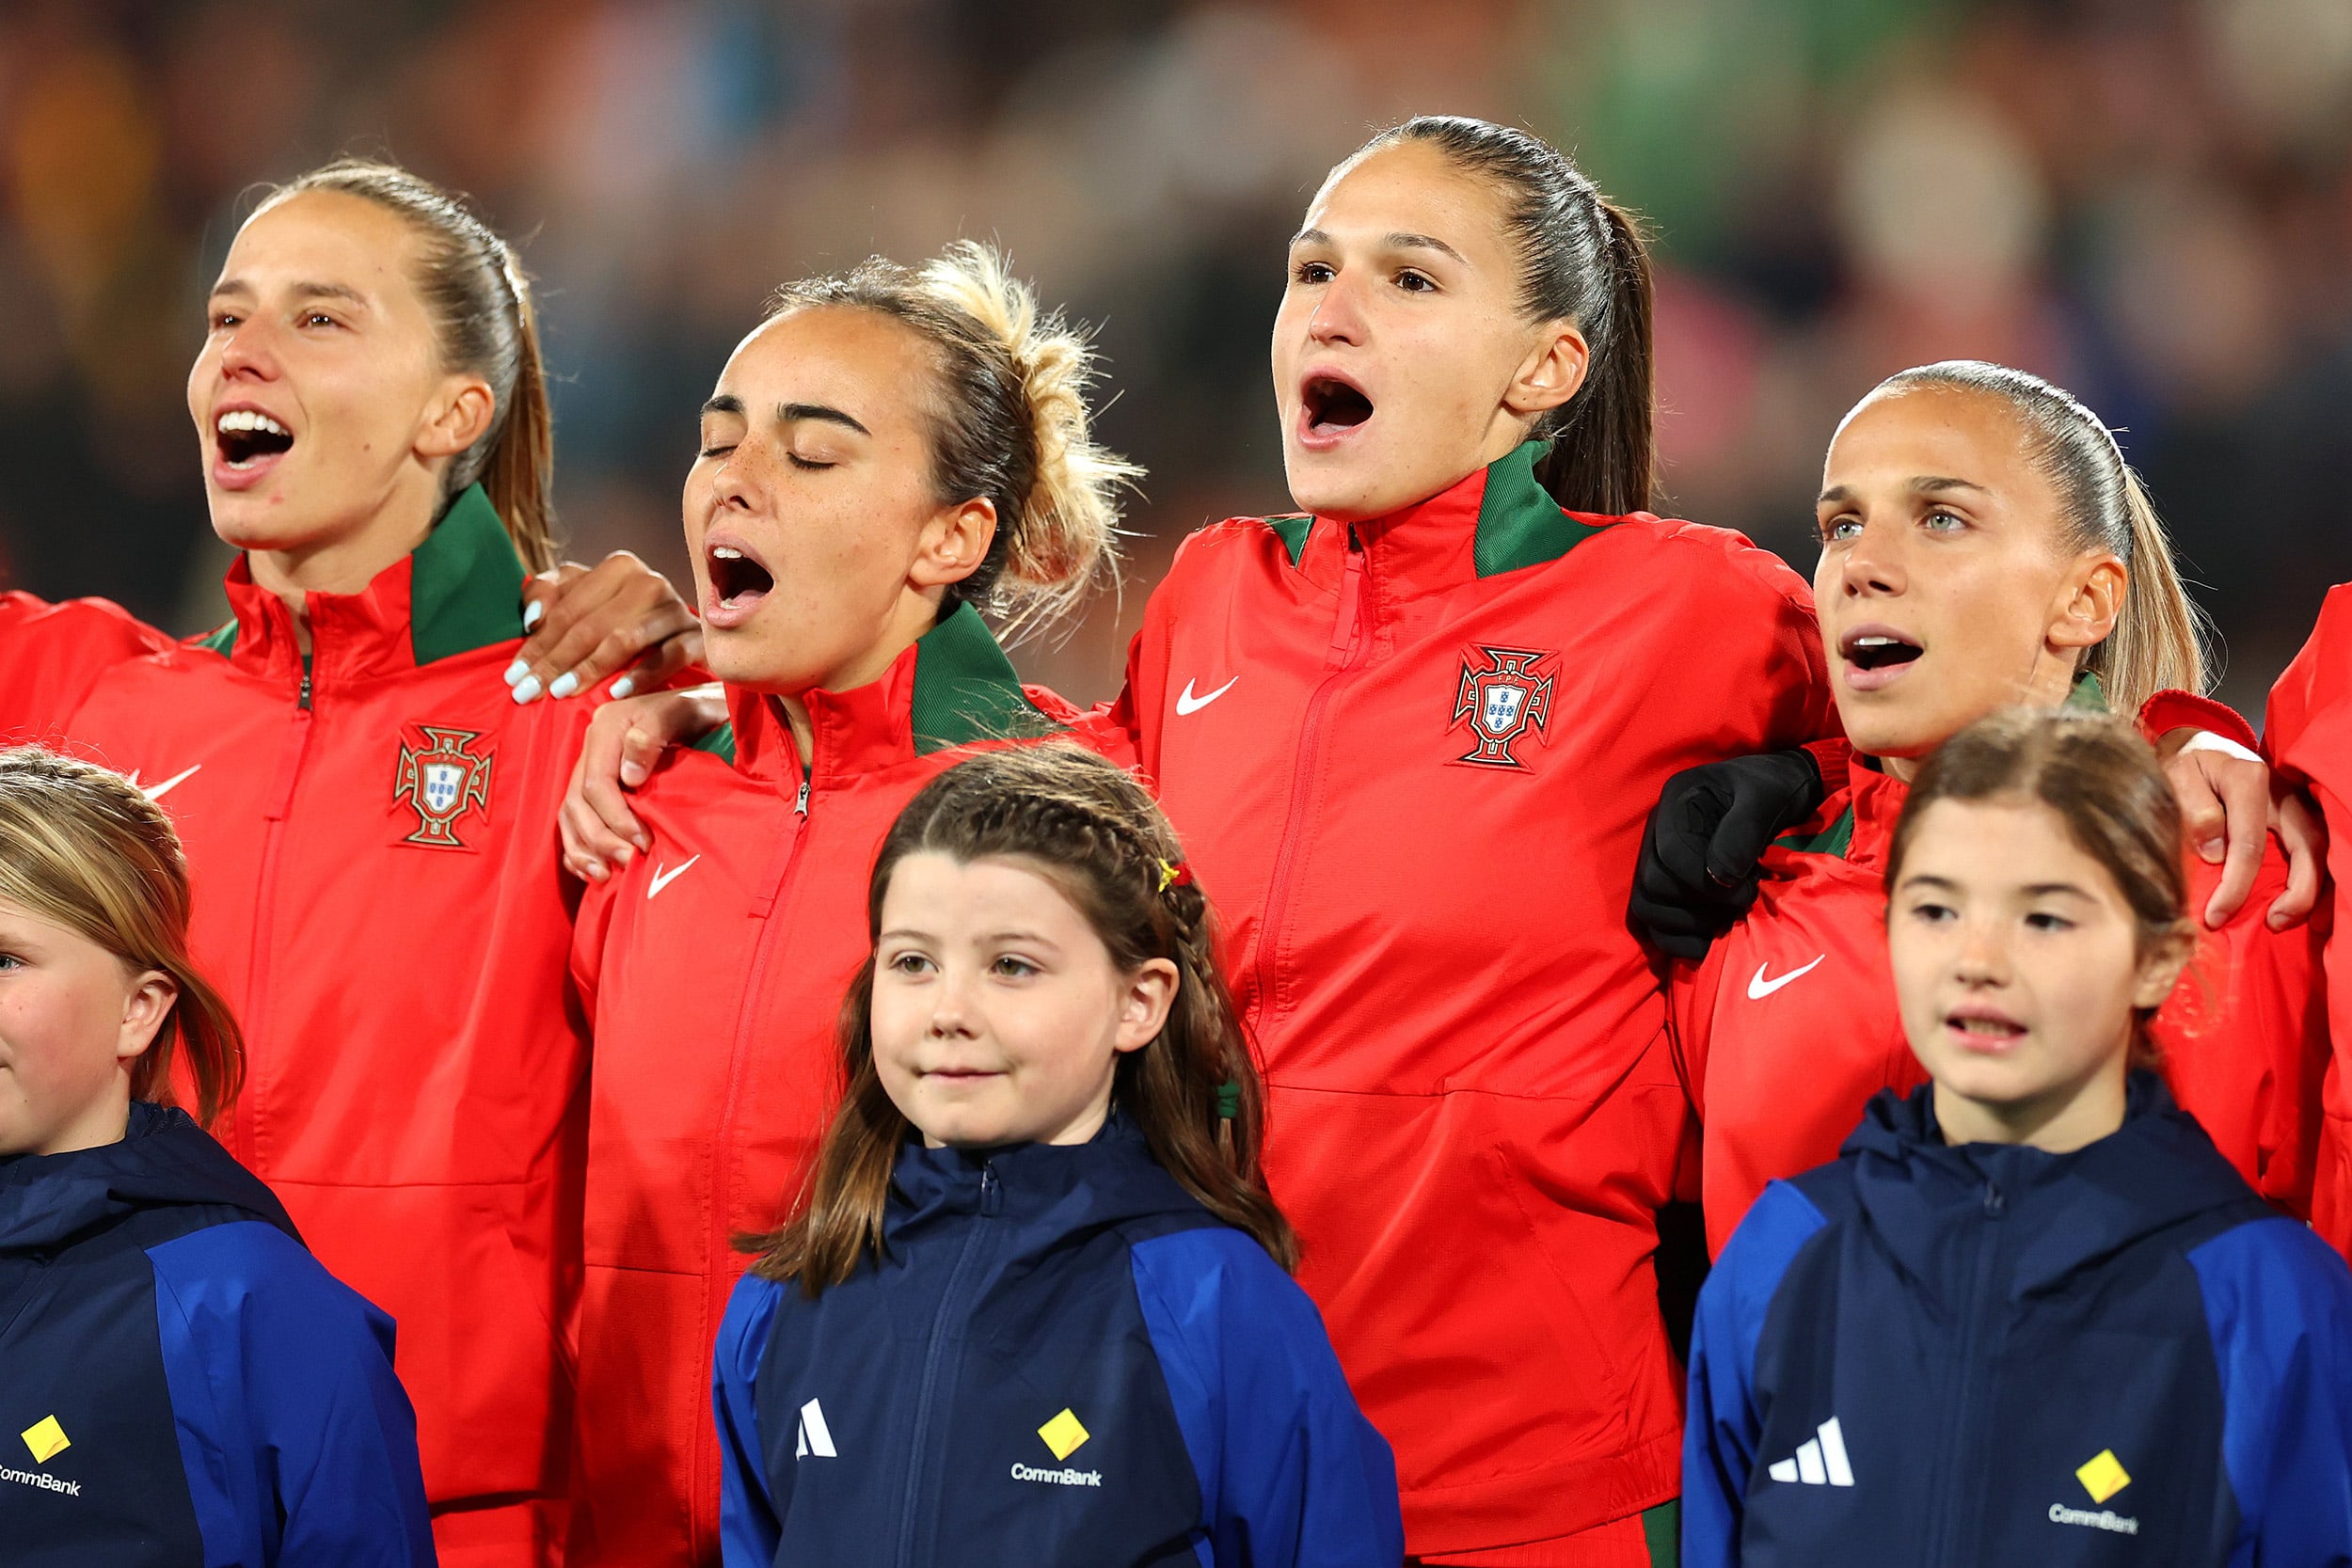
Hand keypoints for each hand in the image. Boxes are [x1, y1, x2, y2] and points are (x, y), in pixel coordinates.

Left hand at [508, 552, 701, 704]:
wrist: (681, 643)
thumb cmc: (621, 623)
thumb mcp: (580, 601)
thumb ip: (547, 595)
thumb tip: (533, 619)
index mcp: (619, 567)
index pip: (568, 609)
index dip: (537, 643)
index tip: (512, 677)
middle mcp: (650, 582)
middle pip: (592, 625)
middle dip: (555, 661)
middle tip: (528, 693)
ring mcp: (677, 610)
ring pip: (626, 638)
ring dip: (590, 668)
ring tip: (562, 693)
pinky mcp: (699, 638)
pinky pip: (671, 656)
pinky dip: (643, 675)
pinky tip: (616, 693)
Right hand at [560, 683, 729, 881]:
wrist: (700, 707)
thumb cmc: (697, 712)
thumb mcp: (683, 713)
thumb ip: (654, 735)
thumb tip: (629, 776)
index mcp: (607, 727)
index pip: (596, 782)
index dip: (615, 817)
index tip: (643, 842)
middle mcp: (591, 746)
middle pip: (577, 802)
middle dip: (600, 838)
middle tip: (629, 862)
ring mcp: (589, 765)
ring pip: (569, 814)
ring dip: (583, 849)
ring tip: (604, 876)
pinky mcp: (593, 784)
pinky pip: (572, 820)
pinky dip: (578, 848)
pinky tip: (592, 870)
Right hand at [1630, 749, 1825, 961]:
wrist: (1775, 793)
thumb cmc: (1772, 791)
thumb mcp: (1766, 798)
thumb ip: (1744, 831)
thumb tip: (1720, 876)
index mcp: (1677, 802)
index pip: (1669, 854)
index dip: (1705, 882)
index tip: (1746, 888)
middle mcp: (1656, 832)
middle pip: (1653, 885)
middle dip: (1699, 904)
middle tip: (1740, 903)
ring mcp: (1655, 860)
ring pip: (1646, 908)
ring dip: (1687, 925)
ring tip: (1726, 919)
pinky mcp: (1665, 887)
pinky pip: (1652, 925)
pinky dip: (1679, 941)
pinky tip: (1711, 939)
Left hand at [2158, 730, 2320, 929]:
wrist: (2197, 747)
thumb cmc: (2185, 766)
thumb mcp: (2176, 776)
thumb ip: (2194, 808)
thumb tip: (2215, 852)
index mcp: (2249, 780)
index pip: (2250, 842)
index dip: (2236, 884)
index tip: (2216, 914)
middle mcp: (2281, 791)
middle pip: (2308, 843)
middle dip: (2299, 889)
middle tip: (2274, 922)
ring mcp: (2293, 804)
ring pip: (2319, 846)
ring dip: (2311, 886)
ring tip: (2287, 918)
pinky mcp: (2294, 815)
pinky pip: (2313, 847)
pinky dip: (2311, 876)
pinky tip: (2297, 903)